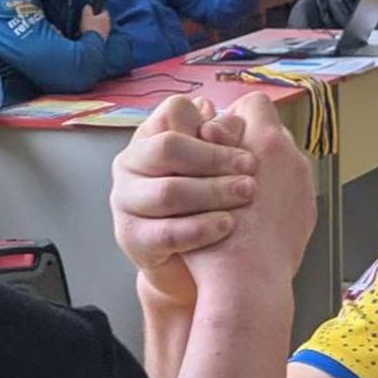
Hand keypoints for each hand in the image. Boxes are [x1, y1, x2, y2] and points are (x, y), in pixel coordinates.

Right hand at [80, 5, 110, 38]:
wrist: (92, 43)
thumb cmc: (90, 27)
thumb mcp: (86, 15)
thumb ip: (87, 9)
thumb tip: (88, 6)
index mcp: (106, 16)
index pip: (104, 10)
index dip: (98, 10)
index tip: (93, 11)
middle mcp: (108, 24)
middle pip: (103, 19)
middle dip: (98, 19)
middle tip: (90, 19)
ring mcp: (107, 32)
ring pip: (102, 27)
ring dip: (97, 27)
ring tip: (89, 28)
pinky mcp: (104, 39)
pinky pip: (101, 34)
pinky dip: (97, 33)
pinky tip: (91, 34)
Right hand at [110, 96, 257, 307]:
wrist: (190, 266)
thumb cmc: (206, 205)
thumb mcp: (213, 167)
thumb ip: (217, 139)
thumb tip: (218, 112)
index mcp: (150, 137)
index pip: (172, 111)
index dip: (211, 124)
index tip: (245, 142)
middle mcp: (130, 164)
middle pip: (168, 147)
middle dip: (215, 157)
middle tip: (252, 168)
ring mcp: (126, 202)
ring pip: (168, 191)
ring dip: (213, 191)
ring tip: (248, 194)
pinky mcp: (132, 238)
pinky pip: (167, 231)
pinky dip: (202, 227)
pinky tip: (229, 224)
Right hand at [182, 91, 313, 291]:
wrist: (247, 285)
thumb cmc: (213, 236)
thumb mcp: (194, 178)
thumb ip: (206, 144)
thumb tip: (210, 122)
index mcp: (266, 142)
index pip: (253, 104)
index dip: (231, 117)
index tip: (215, 140)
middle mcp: (292, 158)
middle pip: (270, 133)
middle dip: (247, 146)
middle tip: (222, 169)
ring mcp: (304, 186)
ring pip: (281, 163)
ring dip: (262, 172)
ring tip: (235, 197)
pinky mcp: (307, 211)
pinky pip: (290, 190)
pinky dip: (274, 197)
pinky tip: (252, 218)